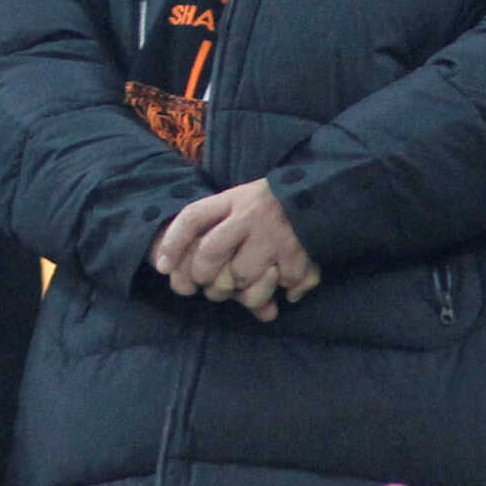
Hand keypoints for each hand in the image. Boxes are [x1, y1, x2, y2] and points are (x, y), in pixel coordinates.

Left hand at [151, 177, 319, 321]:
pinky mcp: (298, 253)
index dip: (173, 243)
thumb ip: (216, 229)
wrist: (322, 194)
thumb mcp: (240, 202)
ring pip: (241, 275)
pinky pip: (278, 285)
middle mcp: (251, 215)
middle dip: (203, 274)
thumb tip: (177, 266)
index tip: (162, 266)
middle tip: (206, 283)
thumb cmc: (270, 205)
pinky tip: (284, 284)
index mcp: (233, 200)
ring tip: (243, 288)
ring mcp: (274, 235)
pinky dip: (282, 290)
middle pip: (211, 252)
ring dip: (239, 290)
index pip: (193, 218)